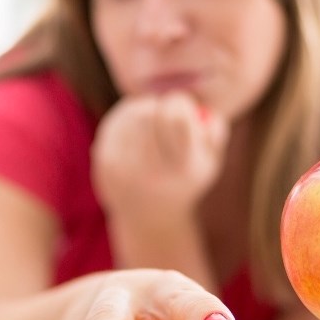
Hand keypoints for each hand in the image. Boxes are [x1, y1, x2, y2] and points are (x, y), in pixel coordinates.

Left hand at [91, 92, 228, 227]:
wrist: (149, 216)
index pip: (176, 119)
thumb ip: (215, 133)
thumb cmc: (184, 179)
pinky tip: (133, 131)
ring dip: (142, 108)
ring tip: (150, 120)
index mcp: (183, 168)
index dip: (179, 103)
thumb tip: (202, 112)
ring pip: (130, 114)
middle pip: (148, 114)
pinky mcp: (104, 163)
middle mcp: (151, 172)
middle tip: (163, 110)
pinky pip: (114, 123)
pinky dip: (125, 118)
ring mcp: (123, 169)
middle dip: (158, 106)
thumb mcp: (209, 162)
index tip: (179, 107)